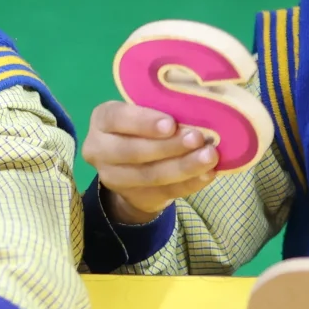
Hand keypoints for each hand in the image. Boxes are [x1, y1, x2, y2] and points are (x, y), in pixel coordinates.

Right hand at [84, 99, 217, 222]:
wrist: (131, 165)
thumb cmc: (143, 126)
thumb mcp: (143, 112)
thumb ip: (161, 111)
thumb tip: (196, 111)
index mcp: (102, 119)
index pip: (118, 118)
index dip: (144, 122)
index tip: (171, 124)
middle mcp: (99, 149)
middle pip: (133, 151)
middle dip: (169, 146)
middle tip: (199, 139)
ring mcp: (113, 177)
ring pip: (149, 175)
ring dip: (183, 166)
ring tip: (209, 157)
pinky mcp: (133, 197)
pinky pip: (164, 192)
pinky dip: (189, 183)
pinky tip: (207, 174)